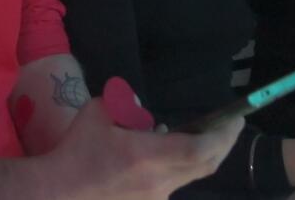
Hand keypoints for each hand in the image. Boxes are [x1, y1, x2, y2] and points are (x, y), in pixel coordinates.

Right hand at [49, 96, 240, 199]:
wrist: (59, 192)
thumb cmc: (77, 151)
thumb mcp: (97, 113)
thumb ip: (124, 104)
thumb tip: (139, 106)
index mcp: (149, 155)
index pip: (200, 148)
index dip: (223, 134)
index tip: (235, 119)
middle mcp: (160, 180)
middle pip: (205, 164)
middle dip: (223, 144)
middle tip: (231, 125)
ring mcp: (156, 196)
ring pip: (189, 175)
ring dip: (199, 155)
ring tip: (195, 135)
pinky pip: (172, 183)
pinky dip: (178, 166)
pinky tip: (161, 155)